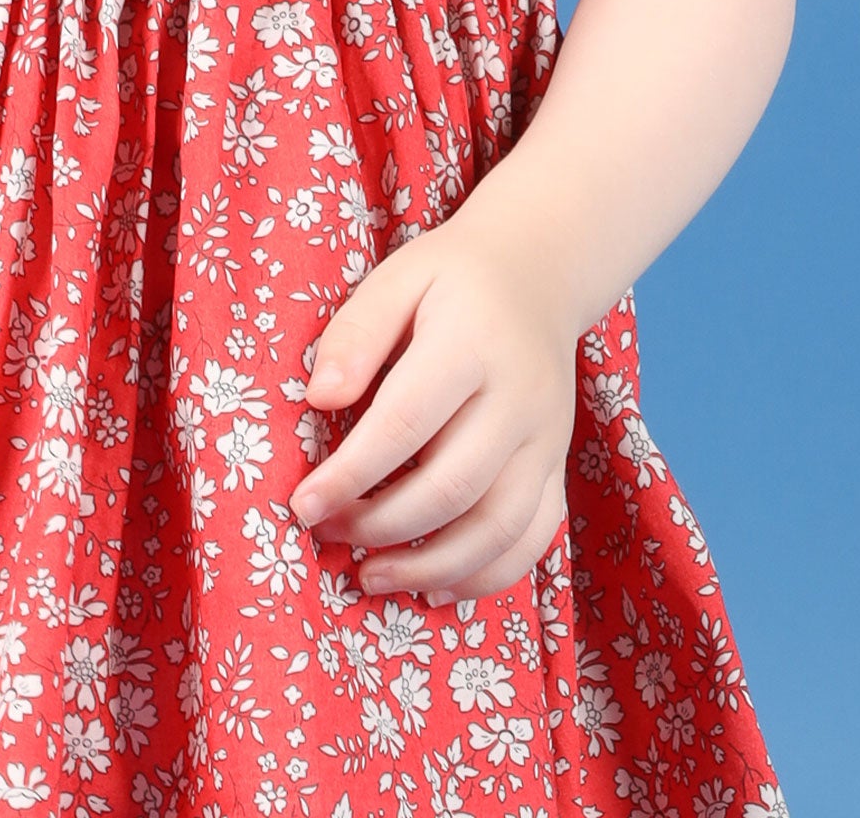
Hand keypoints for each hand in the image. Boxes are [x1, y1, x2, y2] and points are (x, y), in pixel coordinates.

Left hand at [289, 202, 577, 606]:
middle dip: (381, 524)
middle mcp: (520, 398)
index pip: (405, 423)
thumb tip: (319, 400)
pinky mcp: (557, 465)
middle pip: (452, 485)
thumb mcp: (397, 277)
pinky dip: (484, 577)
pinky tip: (433, 588)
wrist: (539, 272)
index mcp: (472, 344)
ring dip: (430, 566)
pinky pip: (533, 539)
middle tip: (326, 534)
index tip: (302, 505)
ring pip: (498, 528)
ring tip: (368, 576)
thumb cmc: (451, 278)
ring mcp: (547, 438)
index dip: (350, 474)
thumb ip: (356, 333)